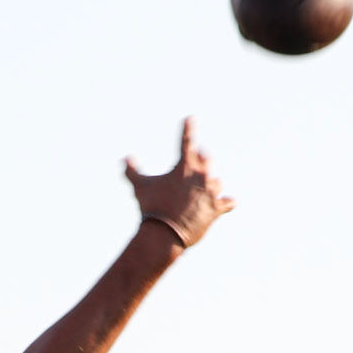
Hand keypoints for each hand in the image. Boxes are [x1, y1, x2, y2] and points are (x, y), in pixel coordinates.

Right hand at [125, 118, 233, 250]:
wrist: (163, 234)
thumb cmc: (151, 208)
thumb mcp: (139, 187)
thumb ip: (132, 171)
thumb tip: (124, 159)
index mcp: (185, 165)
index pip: (187, 140)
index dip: (187, 127)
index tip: (190, 118)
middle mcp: (201, 175)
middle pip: (208, 159)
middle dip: (201, 160)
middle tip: (197, 163)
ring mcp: (211, 192)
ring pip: (217, 182)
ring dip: (211, 185)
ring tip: (205, 190)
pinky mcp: (217, 209)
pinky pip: (228, 202)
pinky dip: (225, 203)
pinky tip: (225, 203)